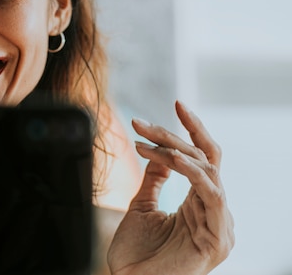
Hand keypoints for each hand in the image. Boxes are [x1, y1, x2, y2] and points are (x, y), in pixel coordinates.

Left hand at [107, 101, 233, 274]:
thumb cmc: (137, 252)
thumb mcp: (143, 205)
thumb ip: (155, 178)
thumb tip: (159, 152)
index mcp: (200, 203)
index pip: (202, 158)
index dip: (191, 130)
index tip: (176, 103)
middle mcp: (213, 210)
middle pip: (205, 159)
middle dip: (176, 134)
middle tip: (143, 122)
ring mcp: (219, 224)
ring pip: (208, 171)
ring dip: (175, 150)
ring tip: (145, 139)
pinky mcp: (217, 238)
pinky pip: (211, 194)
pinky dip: (192, 172)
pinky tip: (171, 158)